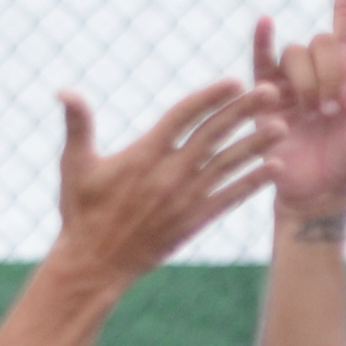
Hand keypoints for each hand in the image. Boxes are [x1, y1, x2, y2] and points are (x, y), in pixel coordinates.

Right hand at [49, 78, 279, 298]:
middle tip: (271, 91)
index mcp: (143, 154)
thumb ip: (77, 125)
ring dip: (256, 145)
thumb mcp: (74, 164)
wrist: (95, 264)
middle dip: (243, 111)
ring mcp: (184, 199)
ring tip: (282, 126)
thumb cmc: (81, 211)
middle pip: (213, 135)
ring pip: (227, 165)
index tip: (233, 81)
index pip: (182, 116)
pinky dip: (252, 183)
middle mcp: (169, 174)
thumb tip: (64, 91)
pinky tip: (275, 168)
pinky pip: (229, 198)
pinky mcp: (194, 222)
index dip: (210, 97)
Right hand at [256, 0, 345, 220]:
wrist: (318, 193)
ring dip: (309, 84)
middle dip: (331, 73)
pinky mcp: (266, 95)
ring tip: (313, 116)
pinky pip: (262, 59)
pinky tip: (267, 23)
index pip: (345, 16)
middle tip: (333, 110)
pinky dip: (264, 39)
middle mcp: (316, 68)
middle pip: (321, 42)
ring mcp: (289, 80)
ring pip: (296, 55)